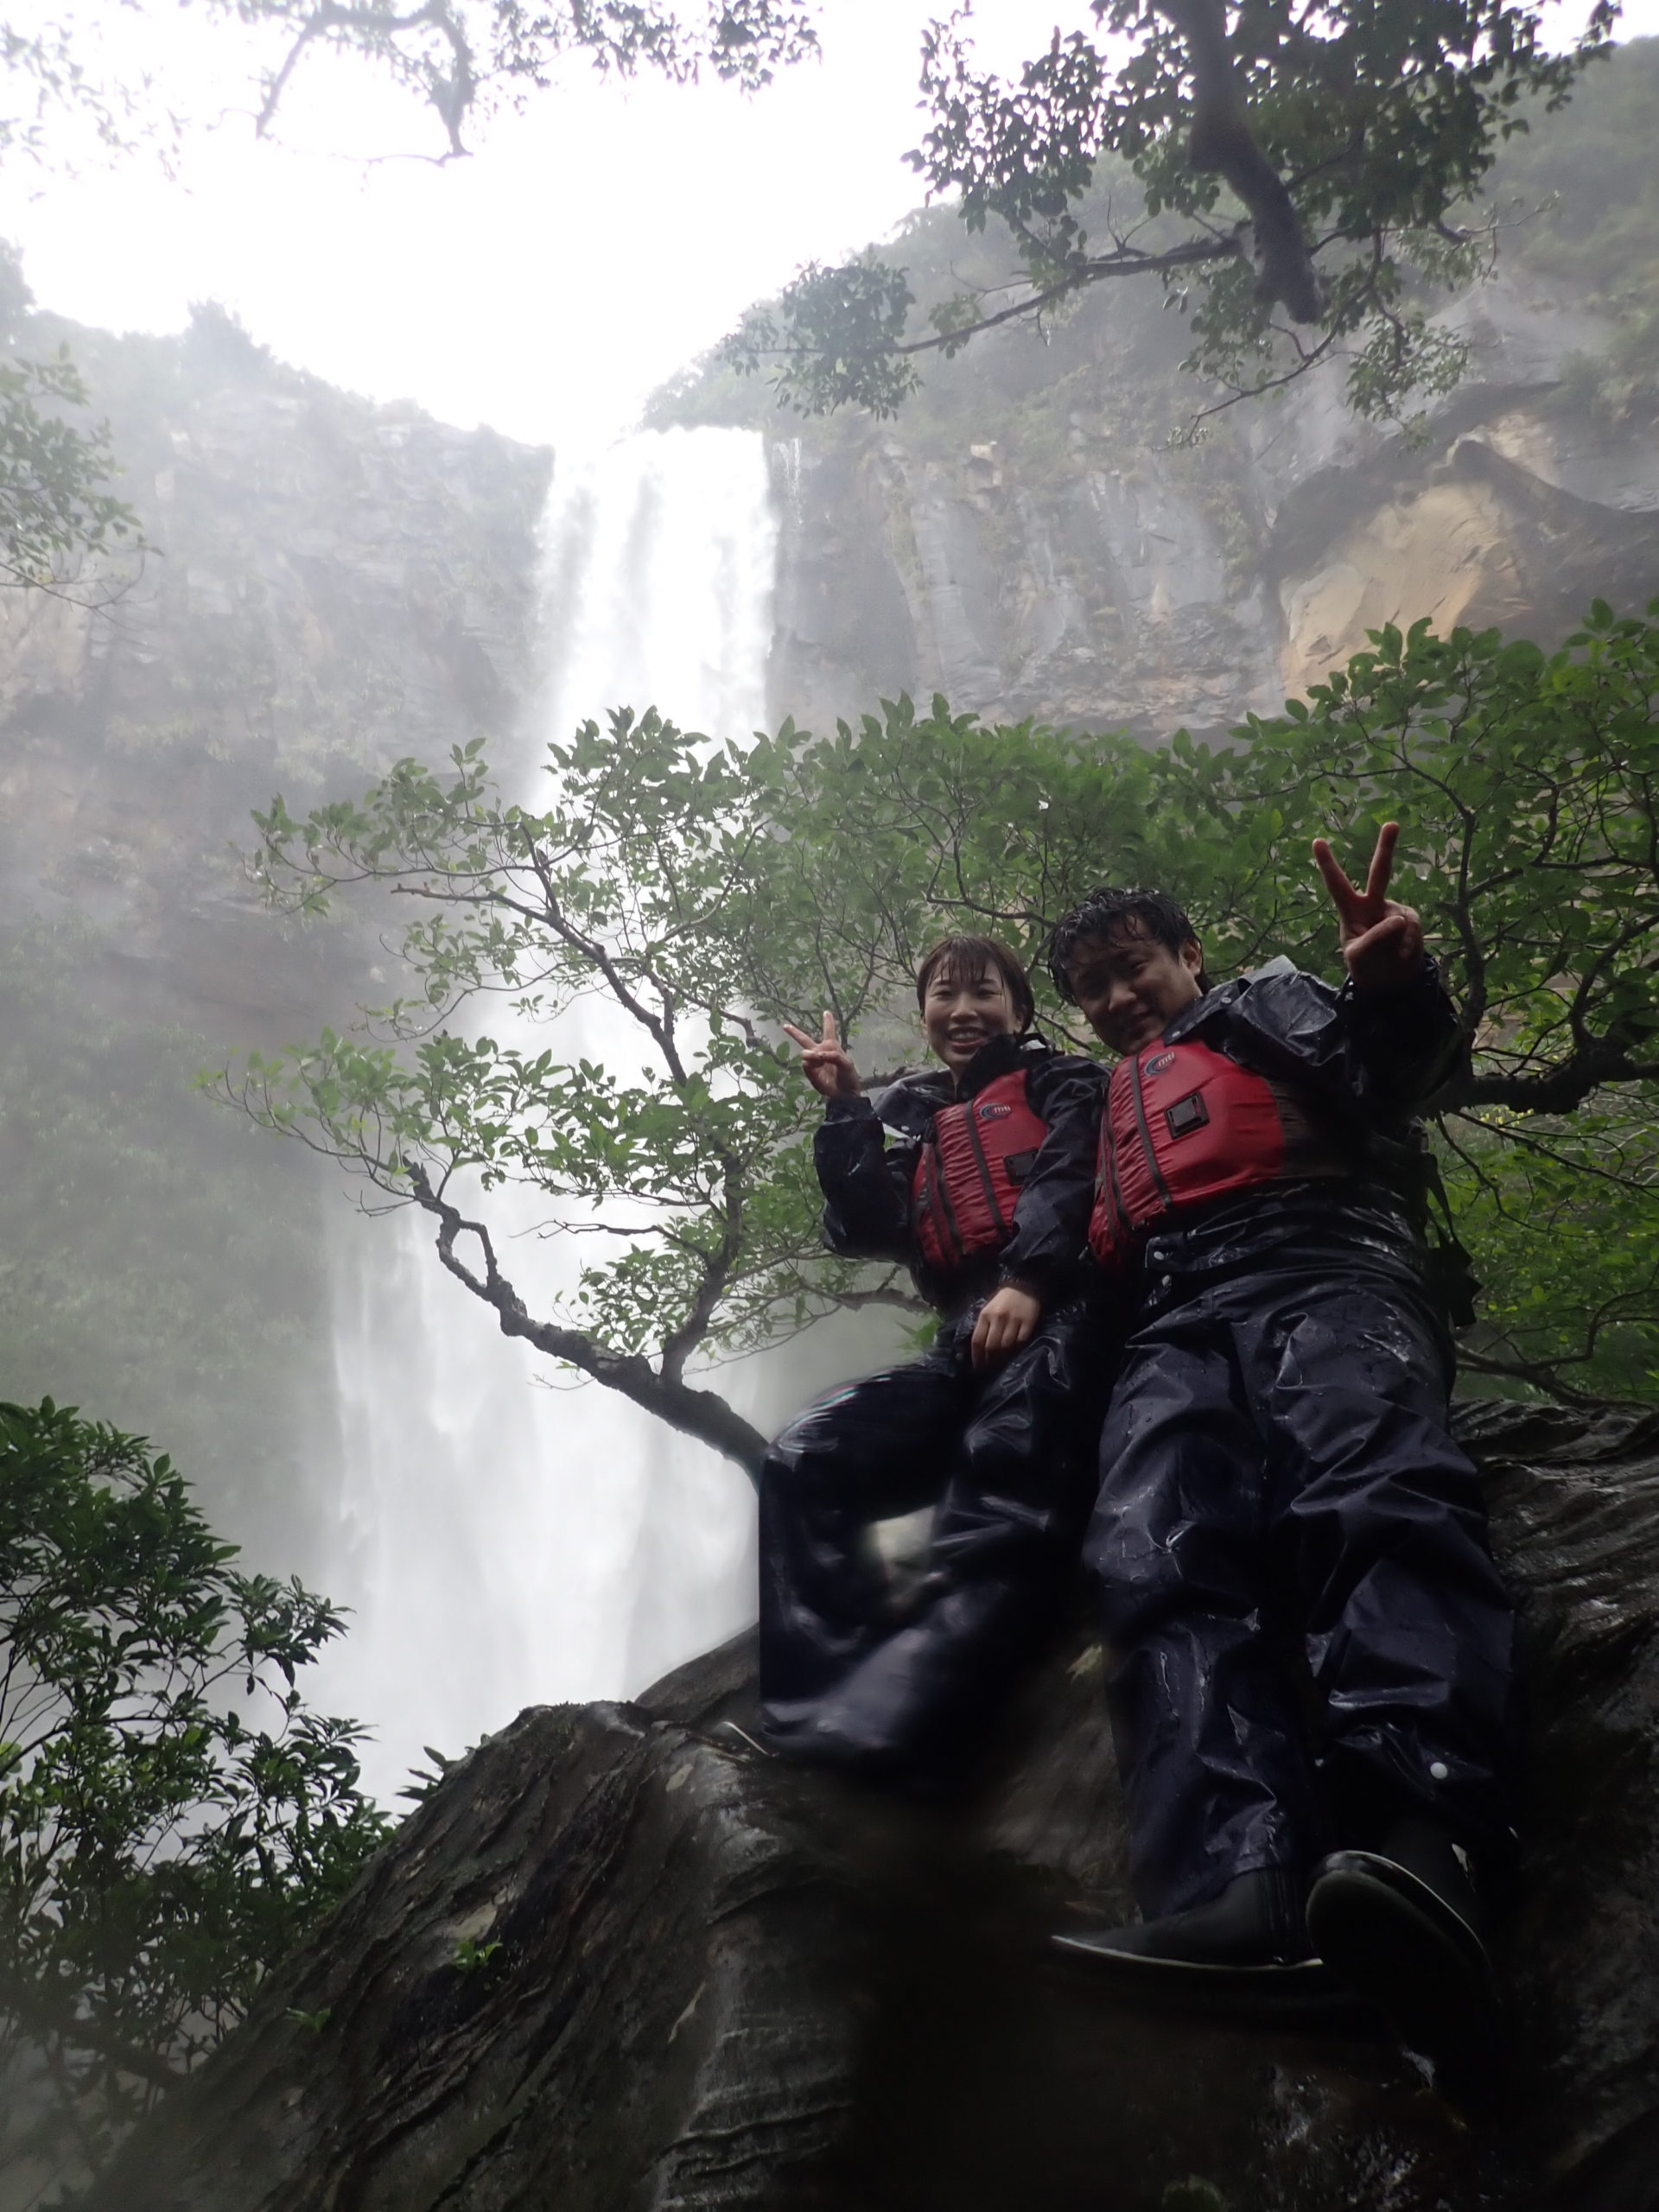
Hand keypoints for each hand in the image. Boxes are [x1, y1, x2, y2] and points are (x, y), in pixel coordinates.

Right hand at [782, 1010, 860, 1099]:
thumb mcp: (846, 1063)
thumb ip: (833, 1055)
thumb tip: (816, 1055)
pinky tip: (818, 1066)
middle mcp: (821, 1052)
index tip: (826, 1012)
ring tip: (819, 1060)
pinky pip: (806, 1064)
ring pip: (804, 1052)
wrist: (844, 1094)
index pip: (829, 1031)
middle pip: (804, 1039)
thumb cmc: (848, 1076)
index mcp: (832, 1047)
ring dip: (811, 1055)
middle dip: (794, 1032)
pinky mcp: (810, 1072)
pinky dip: (812, 1064)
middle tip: (785, 1026)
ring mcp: (814, 1062)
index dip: (828, 1022)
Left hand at [970, 1284, 1042, 1370]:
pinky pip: (1021, 1341)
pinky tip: (1014, 1354)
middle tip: (990, 1368)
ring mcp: (1014, 1320)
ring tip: (1001, 1363)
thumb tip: (979, 1349)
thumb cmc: (1003, 1301)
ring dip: (1003, 1357)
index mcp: (985, 1315)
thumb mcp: (988, 1310)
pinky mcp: (1028, 1322)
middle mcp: (998, 1318)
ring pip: (1006, 1345)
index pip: (977, 1340)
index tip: (978, 1367)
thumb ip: (983, 1326)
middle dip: (989, 1360)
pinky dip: (1017, 1349)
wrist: (1024, 1287)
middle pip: (991, 1345)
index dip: (977, 1356)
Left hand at [1311, 821, 1426, 992]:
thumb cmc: (1366, 965)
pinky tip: (1402, 955)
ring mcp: (1394, 910)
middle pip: (1380, 872)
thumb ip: (1375, 938)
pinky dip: (1408, 944)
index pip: (1337, 884)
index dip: (1328, 864)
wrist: (1390, 981)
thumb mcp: (1359, 955)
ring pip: (1400, 917)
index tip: (1317, 840)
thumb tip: (1398, 918)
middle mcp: (1372, 904)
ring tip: (1392, 955)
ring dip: (1398, 939)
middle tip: (1392, 824)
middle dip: (1386, 848)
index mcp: (1350, 910)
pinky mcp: (1411, 921)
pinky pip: (1412, 928)